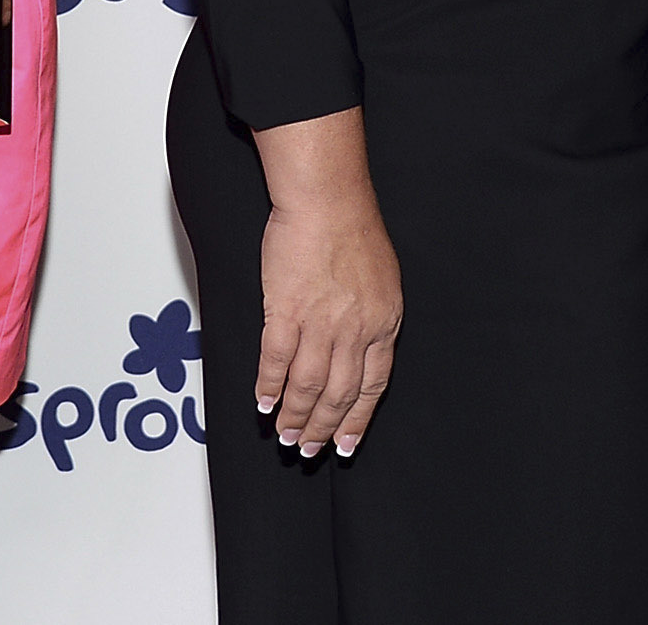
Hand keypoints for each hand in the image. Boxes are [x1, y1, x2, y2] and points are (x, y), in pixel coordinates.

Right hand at [256, 198, 400, 459]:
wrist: (328, 199)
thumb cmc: (354, 227)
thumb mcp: (383, 278)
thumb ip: (374, 316)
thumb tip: (362, 346)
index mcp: (384, 323)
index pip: (372, 386)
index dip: (357, 418)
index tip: (346, 444)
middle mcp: (356, 330)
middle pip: (339, 394)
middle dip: (323, 427)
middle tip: (306, 449)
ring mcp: (321, 323)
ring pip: (308, 385)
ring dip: (295, 415)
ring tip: (284, 434)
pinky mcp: (286, 310)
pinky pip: (276, 360)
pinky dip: (269, 385)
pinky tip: (263, 401)